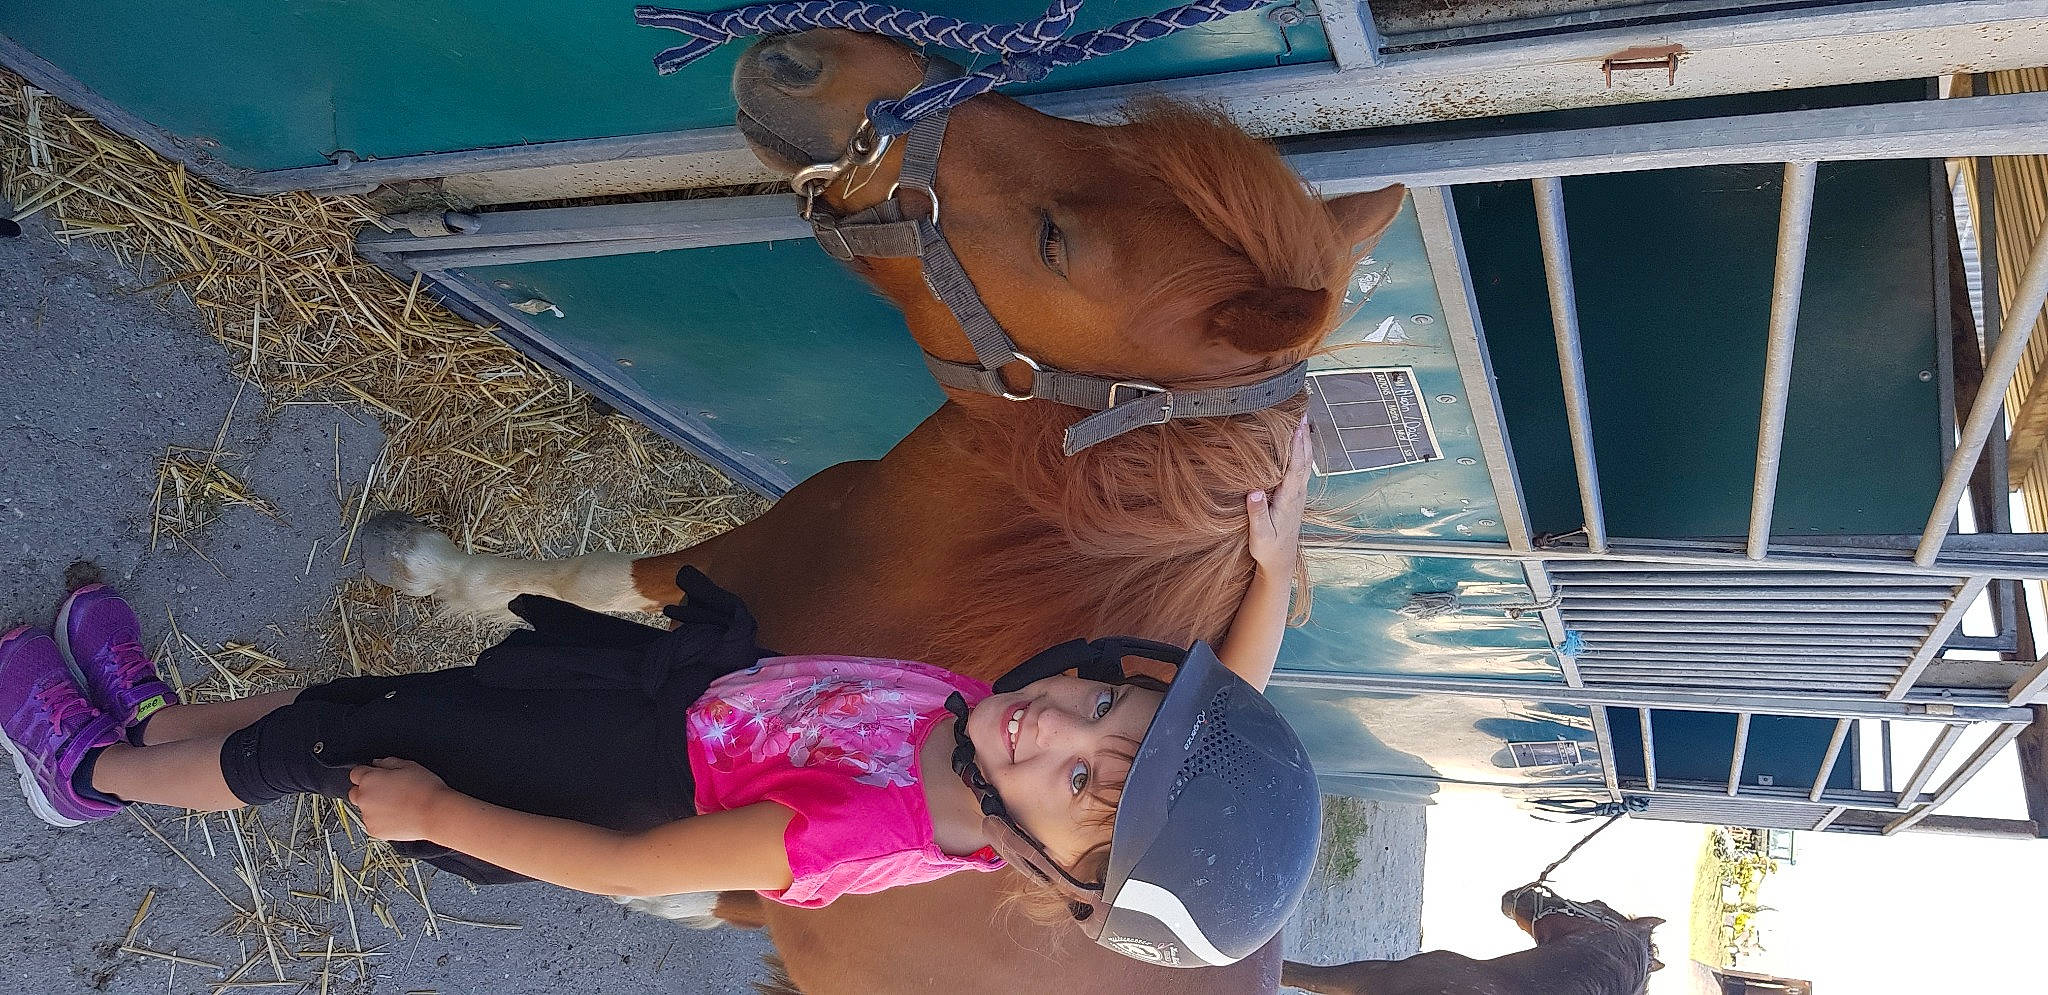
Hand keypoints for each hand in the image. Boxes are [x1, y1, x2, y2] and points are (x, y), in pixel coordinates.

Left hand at [348, 758, 449, 841]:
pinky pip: (372, 823)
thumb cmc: (426, 789)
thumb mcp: (410, 765)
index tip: (377, 777)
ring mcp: (367, 816)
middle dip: (367, 791)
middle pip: (355, 792)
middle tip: (388, 792)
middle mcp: (364, 798)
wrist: (435, 814)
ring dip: (375, 807)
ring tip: (398, 806)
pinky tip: (398, 816)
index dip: (368, 774)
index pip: (356, 773)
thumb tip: (378, 763)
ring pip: (365, 809)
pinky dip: (381, 820)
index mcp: (370, 779)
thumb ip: (388, 762)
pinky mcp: (374, 830)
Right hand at [1247, 415, 1311, 578]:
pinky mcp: (1294, 495)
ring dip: (1304, 441)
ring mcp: (1298, 493)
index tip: (1296, 425)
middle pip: (1304, 459)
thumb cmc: (1268, 548)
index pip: (1295, 466)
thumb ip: (1256, 514)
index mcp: (1289, 498)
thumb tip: (1254, 492)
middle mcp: (1297, 492)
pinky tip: (1296, 442)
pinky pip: (1300, 467)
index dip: (1296, 445)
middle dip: (1303, 435)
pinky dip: (1300, 451)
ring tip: (1301, 419)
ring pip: (1304, 462)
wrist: (1281, 560)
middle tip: (1303, 411)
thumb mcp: (1259, 534)